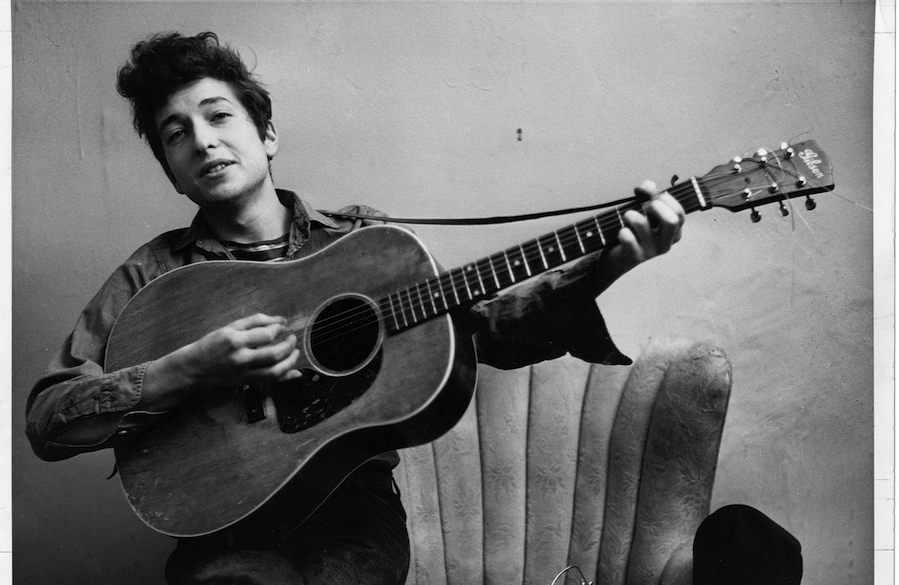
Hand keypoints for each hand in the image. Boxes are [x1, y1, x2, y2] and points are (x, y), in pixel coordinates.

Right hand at [140, 313, 300, 410]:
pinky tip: (295, 372)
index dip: (279, 329)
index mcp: (235, 340)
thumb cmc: (212, 344)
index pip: (266, 335)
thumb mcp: (230, 327)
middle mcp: (240, 358)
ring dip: (291, 362)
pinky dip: (286, 377)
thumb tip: (280, 320)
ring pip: (275, 372)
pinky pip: (271, 382)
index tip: (283, 325)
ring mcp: (244, 373)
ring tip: (295, 352)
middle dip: (289, 346)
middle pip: (274, 354)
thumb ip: (255, 322)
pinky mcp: (247, 382)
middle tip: (292, 339)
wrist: (195, 367)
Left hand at [573, 180, 685, 296]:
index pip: (679, 213)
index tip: (653, 197)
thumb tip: (648, 185)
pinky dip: (622, 231)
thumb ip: (648, 194)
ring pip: (643, 224)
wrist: (617, 257)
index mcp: (674, 232)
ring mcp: (651, 252)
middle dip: (655, 206)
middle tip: (644, 206)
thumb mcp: (643, 210)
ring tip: (626, 216)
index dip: (666, 199)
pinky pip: (628, 238)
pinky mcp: (635, 257)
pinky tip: (622, 232)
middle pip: (671, 220)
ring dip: (631, 214)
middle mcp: (666, 243)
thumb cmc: (634, 230)